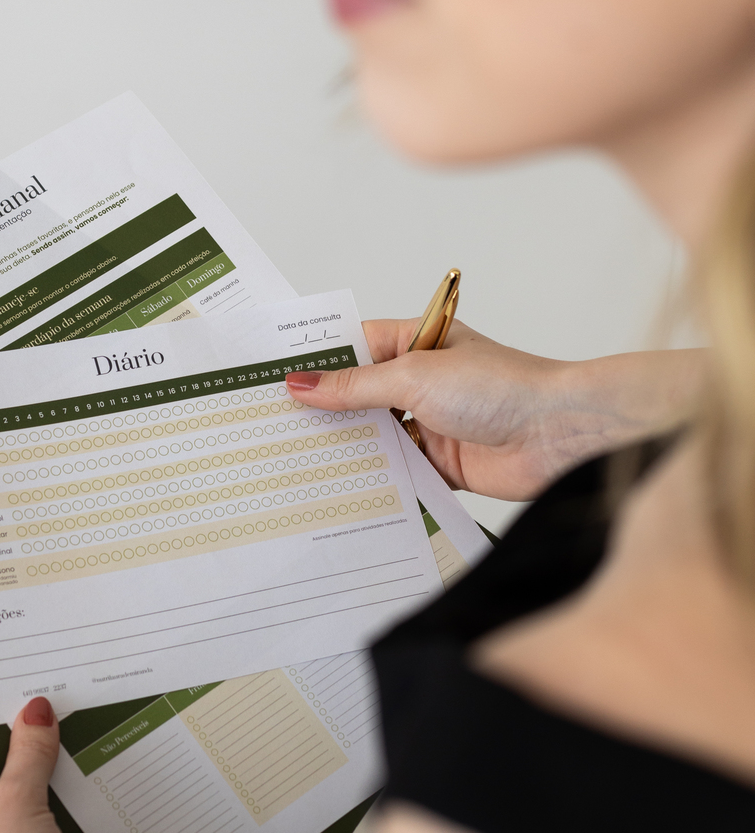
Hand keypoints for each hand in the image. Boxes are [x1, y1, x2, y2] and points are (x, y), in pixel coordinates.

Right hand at [286, 320, 702, 500]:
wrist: (560, 434)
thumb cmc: (501, 386)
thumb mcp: (414, 377)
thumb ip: (355, 387)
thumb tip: (301, 384)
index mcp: (415, 343)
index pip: (352, 347)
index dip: (315, 362)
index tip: (271, 376)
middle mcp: (421, 381)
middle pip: (360, 395)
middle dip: (324, 411)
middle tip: (272, 425)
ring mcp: (432, 422)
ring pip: (376, 436)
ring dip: (348, 448)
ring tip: (295, 460)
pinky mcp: (443, 463)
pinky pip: (399, 472)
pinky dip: (376, 480)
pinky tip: (341, 490)